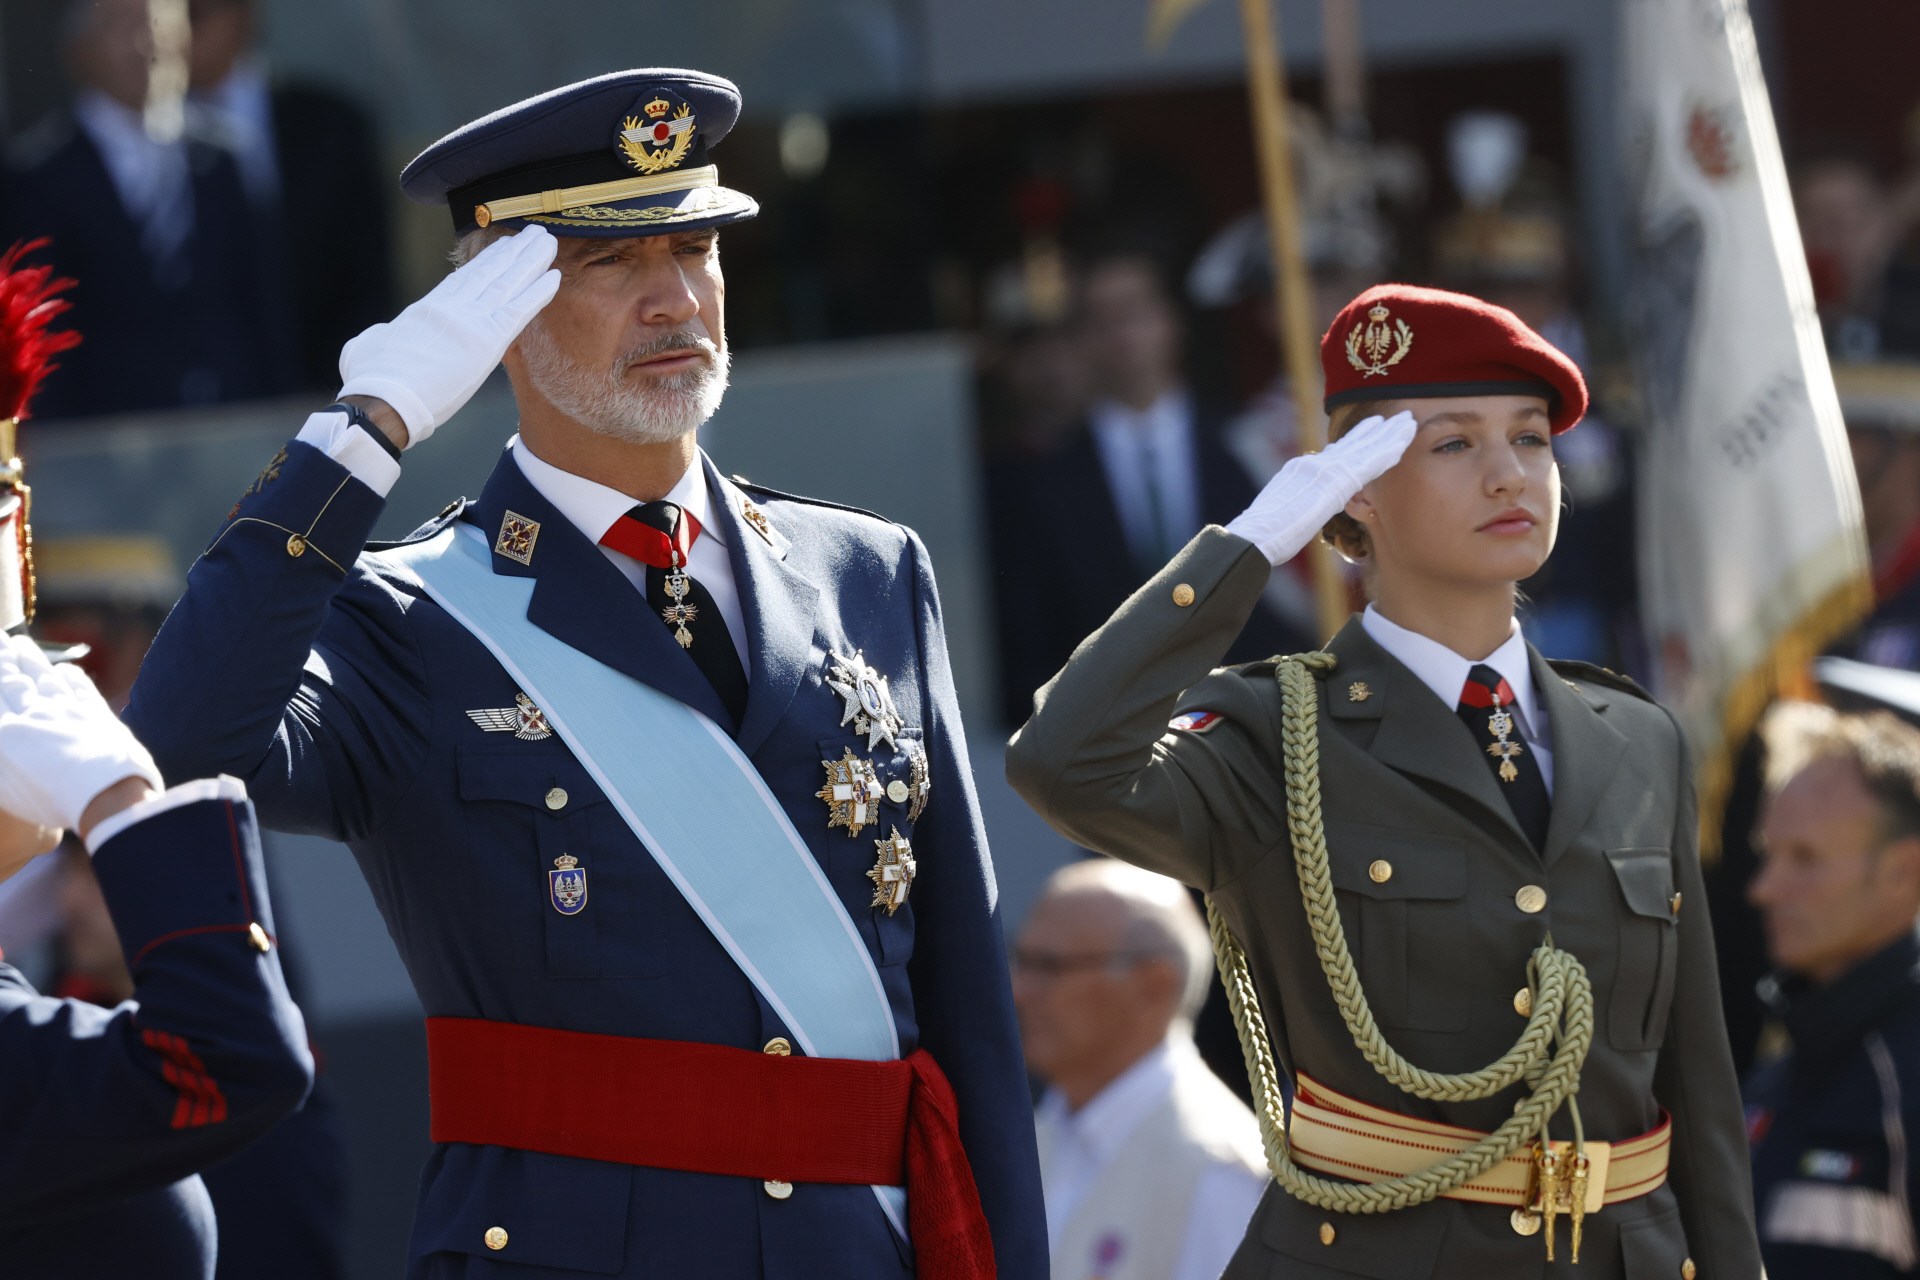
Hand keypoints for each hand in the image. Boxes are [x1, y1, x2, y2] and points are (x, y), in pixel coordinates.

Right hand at [0, 635, 163, 832]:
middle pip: (17, 680)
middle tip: (1, 638)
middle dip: (6, 657)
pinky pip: (82, 689)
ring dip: (34, 660)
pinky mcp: (99, 715)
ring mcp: (70, 710)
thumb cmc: (51, 800)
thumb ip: (1, 755)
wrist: (107, 794)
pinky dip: (72, 677)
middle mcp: (37, 714)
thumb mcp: (4, 785)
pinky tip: (66, 669)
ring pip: (47, 678)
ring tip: (22, 645)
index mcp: (7, 732)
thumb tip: (4, 734)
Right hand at [337, 225, 560, 447]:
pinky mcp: (488, 340)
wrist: (384, 396)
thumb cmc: (371, 377)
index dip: (486, 262)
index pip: (463, 281)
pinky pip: (519, 311)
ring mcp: (471, 321)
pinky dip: (538, 293)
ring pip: (507, 284)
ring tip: (546, 242)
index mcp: (427, 310)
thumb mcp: (369, 345)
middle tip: (533, 234)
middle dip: (513, 252)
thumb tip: (379, 337)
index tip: (502, 247)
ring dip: (530, 261)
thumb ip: (381, 336)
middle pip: (489, 273)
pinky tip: (554, 277)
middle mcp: (452, 309)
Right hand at [1225, 410, 1417, 564]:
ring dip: (1389, 433)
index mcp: (1299, 470)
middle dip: (1375, 430)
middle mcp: (1313, 464)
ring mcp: (1323, 470)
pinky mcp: (1334, 482)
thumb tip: (1300, 511)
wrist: (1254, 536)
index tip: (1371, 428)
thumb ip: (1296, 505)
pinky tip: (1404, 441)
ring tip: (1408, 419)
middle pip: (1351, 443)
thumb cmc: (1261, 537)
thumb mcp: (1280, 514)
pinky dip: (1388, 450)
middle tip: (1396, 417)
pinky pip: (1370, 463)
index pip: (1334, 452)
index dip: (1355, 439)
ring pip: (1365, 447)